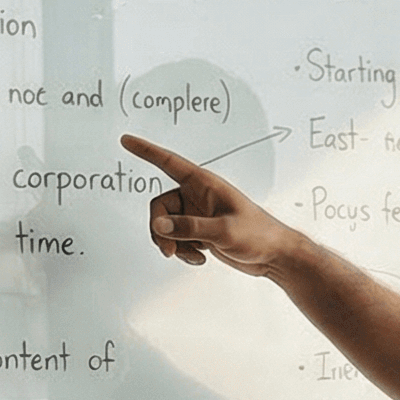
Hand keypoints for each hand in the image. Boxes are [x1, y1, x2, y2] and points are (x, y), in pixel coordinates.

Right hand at [121, 135, 298, 274]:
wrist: (274, 256)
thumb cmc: (258, 235)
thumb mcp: (223, 232)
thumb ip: (189, 228)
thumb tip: (159, 225)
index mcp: (204, 184)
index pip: (169, 163)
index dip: (146, 151)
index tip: (126, 140)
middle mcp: (197, 196)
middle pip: (159, 207)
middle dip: (160, 230)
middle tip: (169, 250)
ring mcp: (197, 214)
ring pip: (165, 226)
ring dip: (173, 244)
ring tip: (194, 256)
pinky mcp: (199, 231)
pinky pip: (176, 239)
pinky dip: (182, 251)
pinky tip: (201, 258)